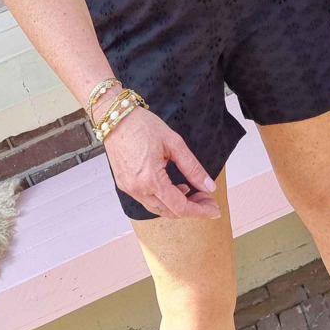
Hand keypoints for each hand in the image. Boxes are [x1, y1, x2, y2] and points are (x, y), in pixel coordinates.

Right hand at [103, 107, 220, 219]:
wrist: (114, 117)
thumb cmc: (142, 125)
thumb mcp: (174, 144)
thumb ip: (192, 168)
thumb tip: (209, 186)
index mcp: (151, 179)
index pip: (180, 207)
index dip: (200, 211)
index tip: (214, 209)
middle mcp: (138, 189)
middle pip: (169, 212)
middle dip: (192, 209)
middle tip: (207, 199)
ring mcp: (129, 188)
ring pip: (157, 209)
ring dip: (177, 205)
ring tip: (192, 191)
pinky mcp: (124, 184)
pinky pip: (147, 200)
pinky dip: (163, 199)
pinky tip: (174, 187)